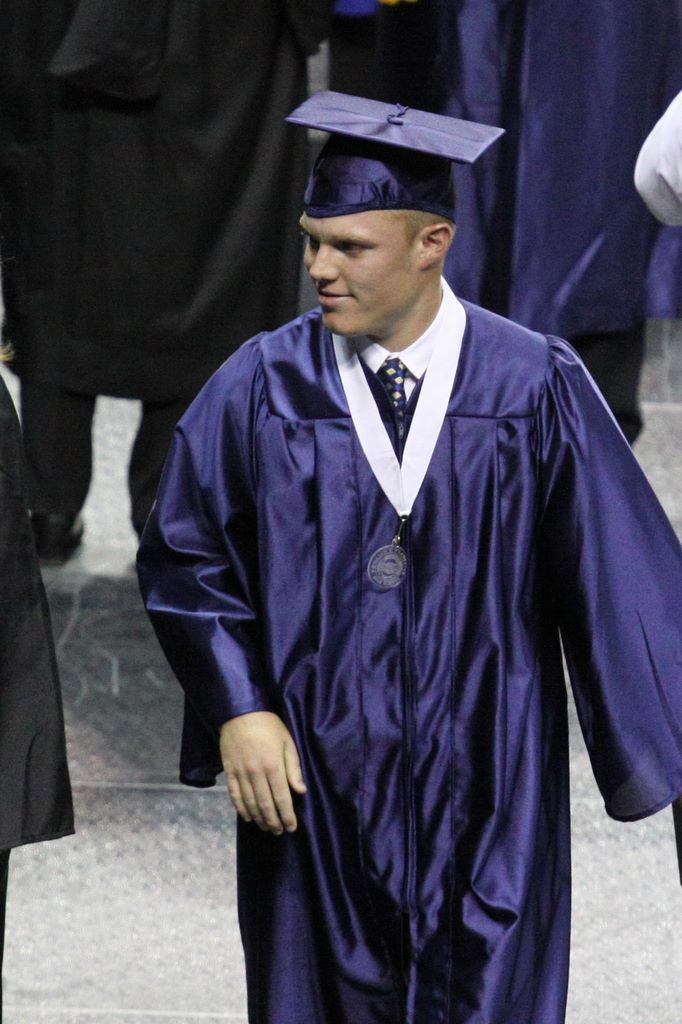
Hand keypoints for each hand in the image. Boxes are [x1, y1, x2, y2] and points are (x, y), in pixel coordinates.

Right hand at [219, 711, 306, 834]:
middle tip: (279, 832)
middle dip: (274, 821)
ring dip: (259, 818)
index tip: (292, 827)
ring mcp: (241, 773)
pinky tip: (248, 817)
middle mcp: (257, 773)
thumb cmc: (269, 726)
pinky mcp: (229, 771)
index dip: (287, 816)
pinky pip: (235, 795)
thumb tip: (301, 791)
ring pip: (250, 803)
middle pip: (266, 805)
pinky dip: (241, 809)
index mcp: (273, 766)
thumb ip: (293, 768)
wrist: (240, 712)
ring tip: (266, 827)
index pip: (282, 798)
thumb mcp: (287, 742)